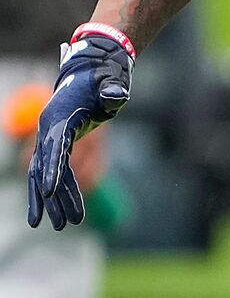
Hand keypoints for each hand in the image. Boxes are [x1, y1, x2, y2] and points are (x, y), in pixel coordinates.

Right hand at [26, 27, 132, 228]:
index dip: (53, 170)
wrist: (95, 70)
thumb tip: (116, 95)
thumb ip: (113, 89)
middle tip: (55, 226)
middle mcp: (49, 130)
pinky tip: (68, 210)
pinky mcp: (60, 142)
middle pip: (44, 168)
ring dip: (55, 201)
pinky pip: (59, 171)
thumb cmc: (104, 78)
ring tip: (61, 226)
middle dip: (49, 199)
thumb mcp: (110, 83)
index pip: (54, 148)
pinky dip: (63, 189)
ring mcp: (52, 137)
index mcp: (59, 117)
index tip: (49, 193)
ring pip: (48, 175)